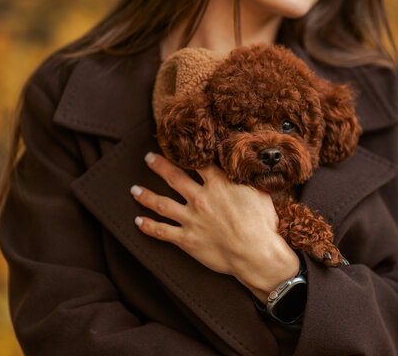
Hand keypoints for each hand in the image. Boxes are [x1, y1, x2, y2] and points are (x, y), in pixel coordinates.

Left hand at [131, 152, 298, 300]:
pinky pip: (162, 231)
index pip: (198, 162)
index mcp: (219, 183)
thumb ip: (246, 178)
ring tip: (134, 189)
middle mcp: (200, 198)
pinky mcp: (187, 239)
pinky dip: (148, 226)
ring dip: (146, 195)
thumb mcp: (259, 192)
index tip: (178, 145)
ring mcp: (191, 219)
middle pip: (174, 177)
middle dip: (159, 166)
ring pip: (161, 203)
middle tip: (148, 158)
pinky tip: (138, 221)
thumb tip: (244, 165)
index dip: (187, 152)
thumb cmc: (263, 223)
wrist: (256, 253)